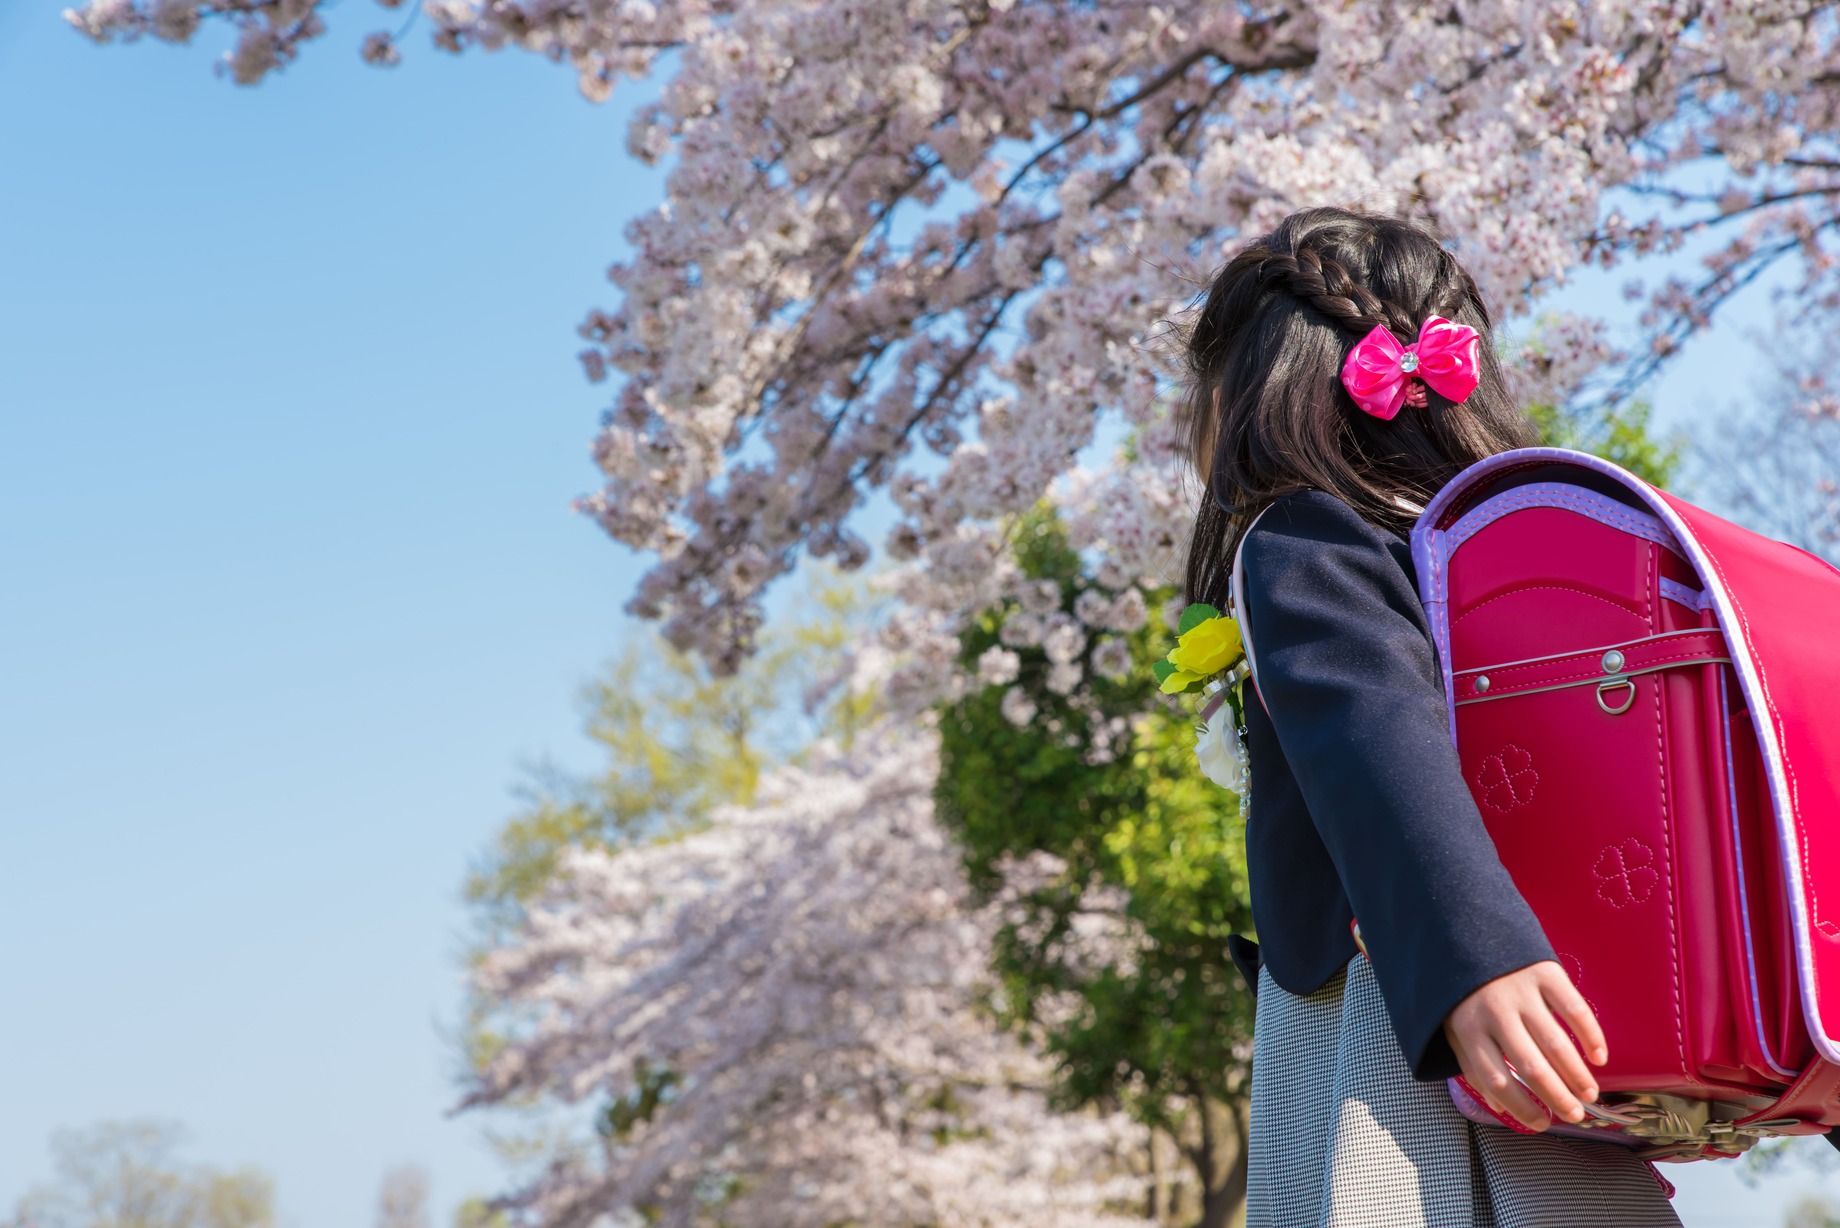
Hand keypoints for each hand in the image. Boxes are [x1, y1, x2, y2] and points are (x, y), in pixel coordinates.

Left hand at [1441, 960, 1606, 1130]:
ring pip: (1556, 1044)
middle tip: (1575, 1115)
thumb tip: (1502, 1105)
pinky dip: (1591, 1036)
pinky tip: (1599, 1056)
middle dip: (1558, 1098)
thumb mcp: (1454, 1027)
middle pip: (1531, 1067)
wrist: (1466, 931)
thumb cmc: (1463, 991)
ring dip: (1577, 1074)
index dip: (1522, 1108)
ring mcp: (1520, 991)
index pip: (1497, 1081)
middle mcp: (1494, 1012)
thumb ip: (1473, 1065)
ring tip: (1589, 1094)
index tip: (1541, 1124)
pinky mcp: (1543, 972)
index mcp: (1467, 1029)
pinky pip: (1574, 1009)